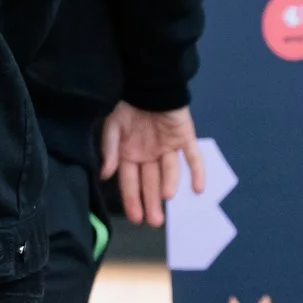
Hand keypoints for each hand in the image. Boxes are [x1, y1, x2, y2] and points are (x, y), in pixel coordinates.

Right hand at [100, 102, 204, 228]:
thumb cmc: (126, 104)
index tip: (135, 218)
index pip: (131, 182)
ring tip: (166, 196)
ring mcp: (168, 148)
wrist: (146, 82)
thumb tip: (104, 175)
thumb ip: (109, 150)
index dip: (132, 199)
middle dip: (151, 202)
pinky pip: (192, 157)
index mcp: (130, 154)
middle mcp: (149, 155)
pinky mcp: (184, 138)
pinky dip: (196, 172)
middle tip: (153, 221)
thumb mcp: (112, 126)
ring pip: (169, 171)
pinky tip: (198, 188)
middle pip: (150, 182)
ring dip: (168, 184)